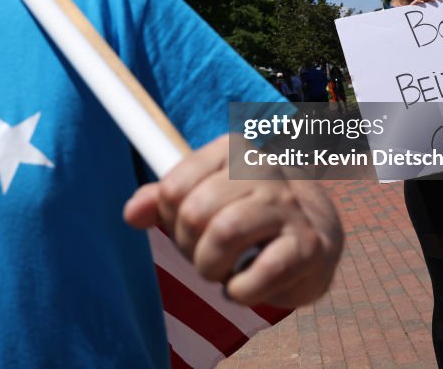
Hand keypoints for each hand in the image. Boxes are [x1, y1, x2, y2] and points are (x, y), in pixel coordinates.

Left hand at [123, 135, 343, 307]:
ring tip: (221, 273)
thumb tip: (131, 213)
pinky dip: (241, 291)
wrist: (311, 238)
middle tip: (206, 255)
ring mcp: (287, 205)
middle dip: (189, 248)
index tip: (190, 229)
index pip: (172, 189)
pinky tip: (243, 288)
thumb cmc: (243, 218)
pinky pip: (262, 271)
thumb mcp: (200, 201)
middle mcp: (261, 169)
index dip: (170, 221)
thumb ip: (161, 201)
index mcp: (230, 150)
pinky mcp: (308, 245)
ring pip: (224, 233)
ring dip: (211, 268)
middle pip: (193, 213)